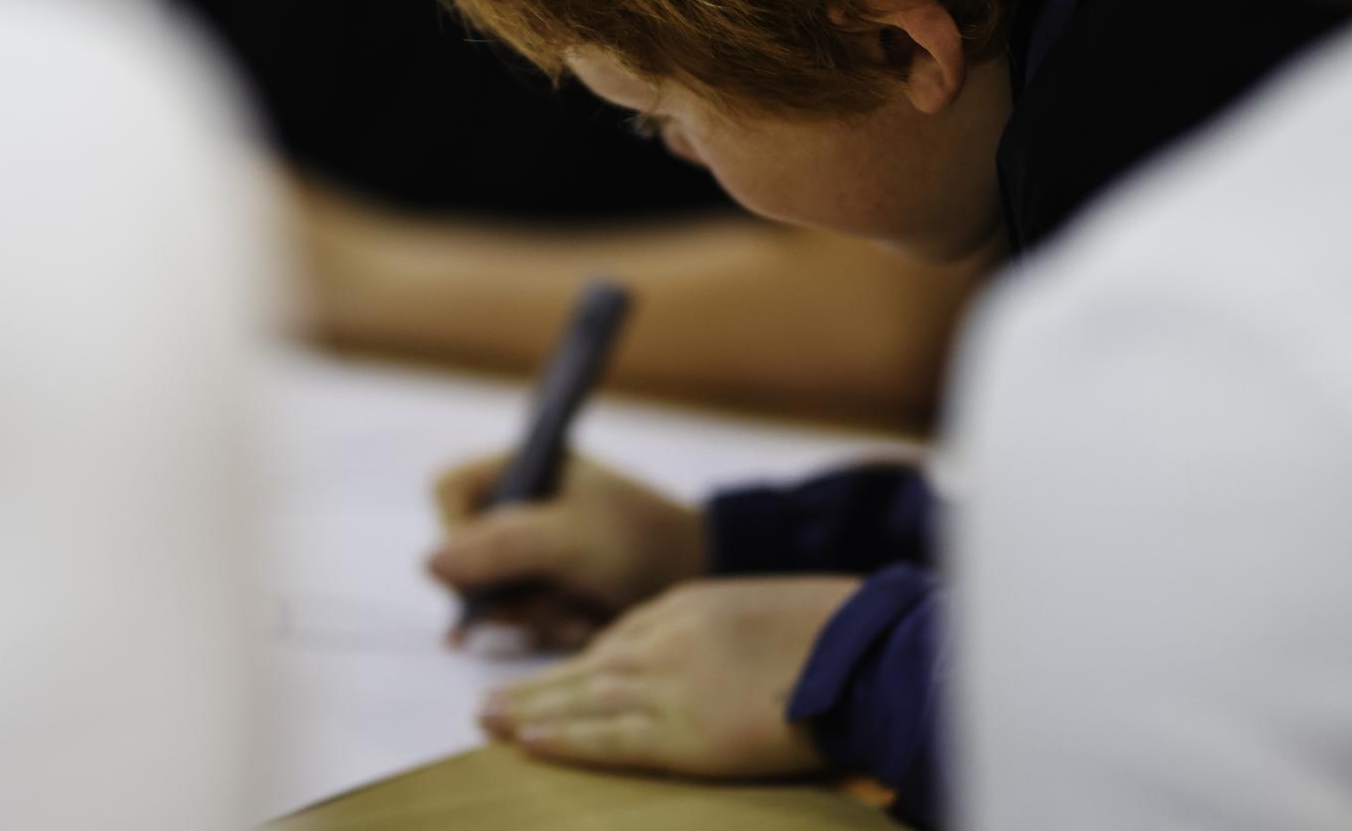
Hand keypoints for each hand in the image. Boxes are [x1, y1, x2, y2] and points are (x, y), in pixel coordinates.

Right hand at [428, 455, 705, 647]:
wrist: (701, 573)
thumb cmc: (640, 539)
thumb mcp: (571, 538)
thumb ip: (501, 547)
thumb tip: (429, 563)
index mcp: (523, 466)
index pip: (448, 490)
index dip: (454, 532)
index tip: (485, 571)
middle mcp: (519, 502)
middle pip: (462, 551)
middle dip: (503, 590)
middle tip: (545, 603)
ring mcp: (531, 545)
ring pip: (488, 592)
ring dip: (529, 614)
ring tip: (575, 613)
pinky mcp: (545, 583)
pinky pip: (518, 614)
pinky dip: (546, 624)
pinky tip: (581, 622)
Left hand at [478, 577, 862, 778]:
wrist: (864, 649)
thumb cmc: (835, 633)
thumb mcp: (766, 613)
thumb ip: (726, 636)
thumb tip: (721, 667)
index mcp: (689, 606)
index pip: (621, 635)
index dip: (583, 663)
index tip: (558, 680)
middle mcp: (668, 640)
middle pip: (586, 666)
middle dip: (535, 686)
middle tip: (486, 703)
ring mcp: (671, 686)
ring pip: (583, 699)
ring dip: (529, 711)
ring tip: (487, 722)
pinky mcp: (684, 734)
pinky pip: (611, 739)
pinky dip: (566, 742)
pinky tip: (529, 744)